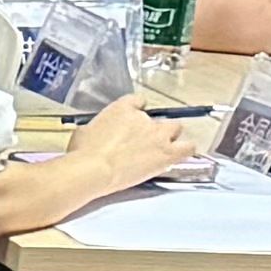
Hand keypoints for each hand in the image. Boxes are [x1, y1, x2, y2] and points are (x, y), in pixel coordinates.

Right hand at [49, 94, 200, 205]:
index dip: (136, 110)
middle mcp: (143, 118)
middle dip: (154, 126)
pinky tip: (182, 154)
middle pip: (157, 117)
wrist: (95, 169)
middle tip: (145, 140)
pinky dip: (186, 149)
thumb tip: (94, 134)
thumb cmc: (83, 152)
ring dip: (171, 136)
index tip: (133, 118)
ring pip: (176, 128)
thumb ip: (95, 129)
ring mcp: (158, 134)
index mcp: (121, 108)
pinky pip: (188, 147)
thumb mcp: (83, 132)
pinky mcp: (168, 153)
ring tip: (165, 147)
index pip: (137, 101)